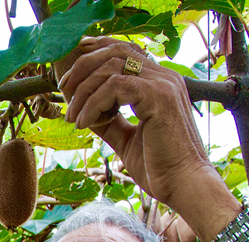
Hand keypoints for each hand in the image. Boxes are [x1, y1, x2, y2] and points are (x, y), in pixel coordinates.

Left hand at [59, 37, 218, 206]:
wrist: (184, 185)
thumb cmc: (160, 167)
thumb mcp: (126, 139)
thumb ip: (109, 121)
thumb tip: (85, 112)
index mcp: (160, 83)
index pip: (124, 51)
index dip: (94, 55)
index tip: (71, 78)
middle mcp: (164, 77)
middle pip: (115, 50)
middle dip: (83, 68)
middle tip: (64, 90)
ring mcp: (163, 84)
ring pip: (111, 66)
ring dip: (84, 91)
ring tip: (73, 117)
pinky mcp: (158, 96)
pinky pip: (114, 86)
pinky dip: (93, 104)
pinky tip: (85, 124)